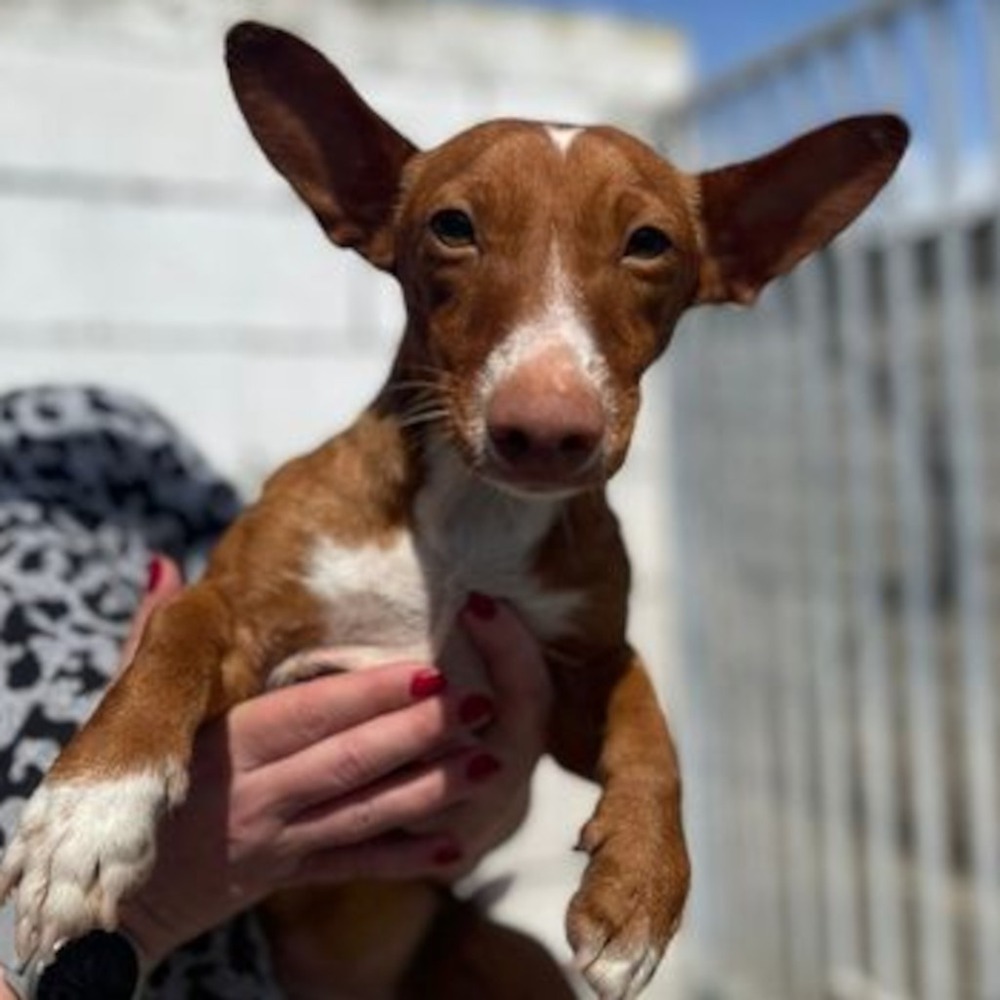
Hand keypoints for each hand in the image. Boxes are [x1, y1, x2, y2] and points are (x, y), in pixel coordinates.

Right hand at [116, 560, 550, 965]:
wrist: (111, 897)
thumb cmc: (126, 781)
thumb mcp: (131, 707)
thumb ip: (153, 636)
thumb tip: (165, 563)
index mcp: (226, 745)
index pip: (309, 713)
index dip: (370, 694)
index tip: (429, 671)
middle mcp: (256, 796)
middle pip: (349, 762)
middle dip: (418, 734)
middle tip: (480, 704)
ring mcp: (276, 842)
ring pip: (363, 815)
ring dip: (429, 790)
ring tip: (489, 762)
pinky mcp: (286, 877)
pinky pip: (351, 868)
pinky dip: (401, 860)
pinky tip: (453, 849)